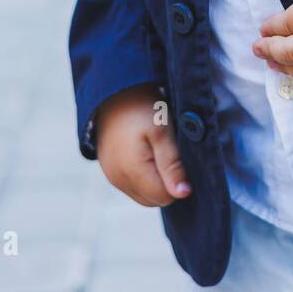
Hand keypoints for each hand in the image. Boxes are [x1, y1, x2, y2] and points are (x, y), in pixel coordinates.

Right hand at [95, 82, 192, 206]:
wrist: (114, 91)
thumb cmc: (141, 108)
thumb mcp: (163, 131)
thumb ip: (172, 165)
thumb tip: (183, 194)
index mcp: (132, 172)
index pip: (165, 197)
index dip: (179, 182)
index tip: (181, 159)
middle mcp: (118, 180)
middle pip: (154, 200)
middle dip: (167, 183)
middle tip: (170, 153)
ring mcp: (111, 176)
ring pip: (143, 194)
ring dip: (155, 180)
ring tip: (158, 151)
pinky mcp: (109, 170)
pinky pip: (131, 185)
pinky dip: (143, 176)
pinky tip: (147, 153)